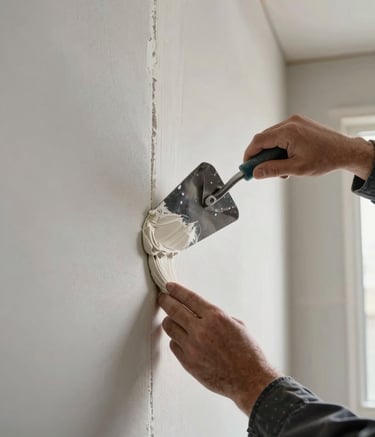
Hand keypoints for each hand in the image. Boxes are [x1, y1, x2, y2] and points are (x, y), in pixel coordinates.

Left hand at [158, 282, 279, 415]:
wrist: (249, 379)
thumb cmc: (247, 353)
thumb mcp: (237, 325)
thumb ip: (216, 318)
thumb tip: (201, 314)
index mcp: (215, 317)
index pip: (189, 298)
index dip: (176, 290)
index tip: (169, 287)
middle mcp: (201, 330)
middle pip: (174, 310)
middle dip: (165, 301)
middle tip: (162, 298)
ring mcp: (193, 347)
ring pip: (170, 327)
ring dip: (169, 321)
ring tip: (170, 319)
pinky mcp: (188, 362)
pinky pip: (173, 345)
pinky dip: (176, 340)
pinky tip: (180, 339)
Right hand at [244, 114, 374, 180]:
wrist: (345, 151)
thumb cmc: (325, 158)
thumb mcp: (296, 168)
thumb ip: (273, 170)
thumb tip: (256, 173)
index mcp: (288, 132)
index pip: (259, 141)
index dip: (249, 154)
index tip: (246, 167)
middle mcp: (290, 123)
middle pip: (264, 138)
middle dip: (260, 156)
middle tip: (260, 171)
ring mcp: (296, 122)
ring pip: (273, 137)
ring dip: (271, 153)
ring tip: (281, 169)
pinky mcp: (300, 124)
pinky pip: (282, 135)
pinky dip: (280, 148)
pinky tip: (287, 160)